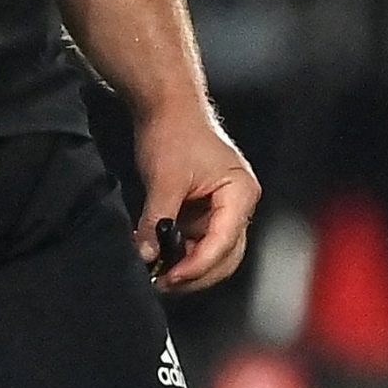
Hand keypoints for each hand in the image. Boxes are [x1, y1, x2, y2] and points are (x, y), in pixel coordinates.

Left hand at [135, 104, 260, 292]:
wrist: (166, 105)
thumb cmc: (175, 130)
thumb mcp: (165, 179)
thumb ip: (157, 221)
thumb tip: (147, 255)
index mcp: (240, 193)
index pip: (223, 242)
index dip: (196, 265)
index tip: (169, 276)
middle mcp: (237, 204)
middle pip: (224, 256)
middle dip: (194, 272)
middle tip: (162, 281)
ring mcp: (221, 208)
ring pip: (210, 253)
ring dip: (184, 264)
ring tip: (155, 269)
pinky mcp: (204, 210)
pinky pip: (195, 241)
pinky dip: (177, 251)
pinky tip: (156, 253)